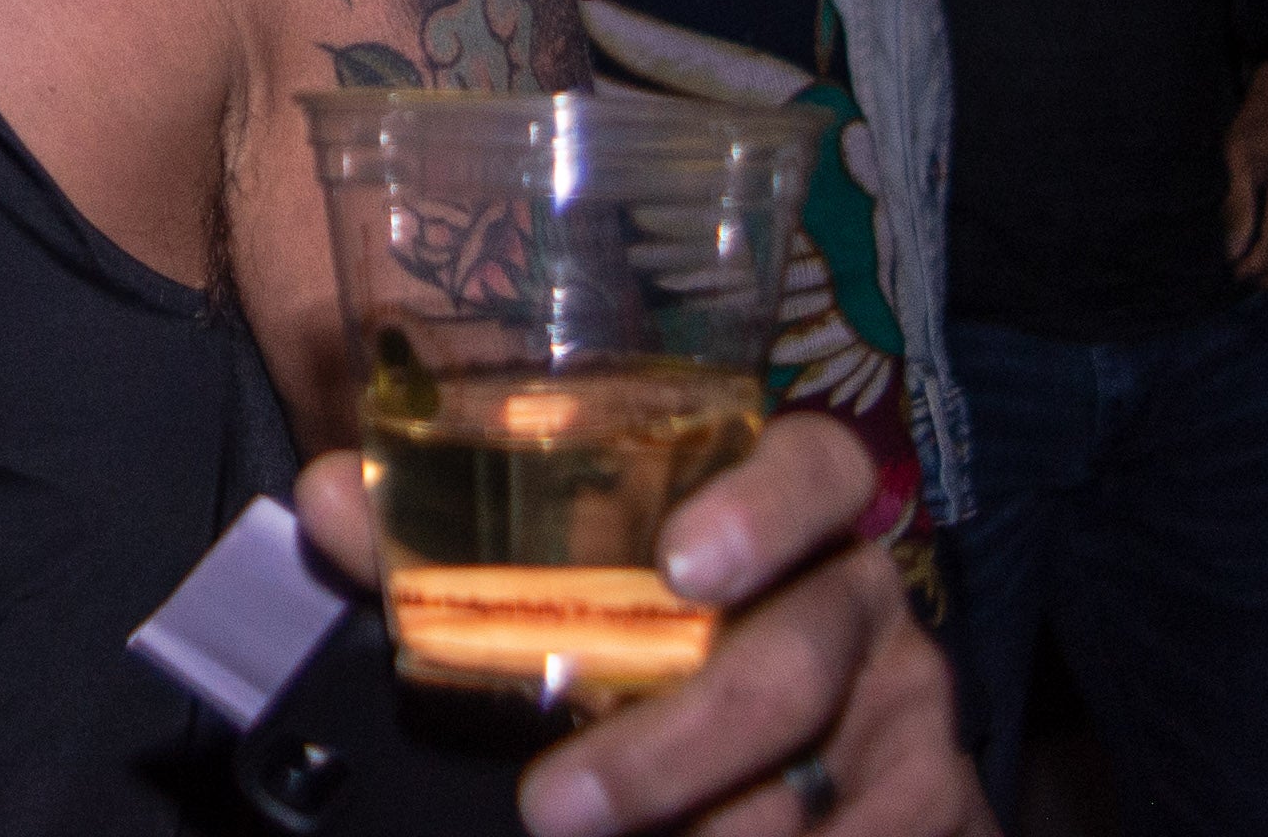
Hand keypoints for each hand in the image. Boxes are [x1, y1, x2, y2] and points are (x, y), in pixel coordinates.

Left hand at [292, 409, 977, 836]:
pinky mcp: (936, 803)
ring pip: (812, 783)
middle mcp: (864, 599)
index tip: (681, 565)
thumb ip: (454, 543)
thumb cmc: (669, 639)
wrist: (820, 765)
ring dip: (708, 831)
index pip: (817, 467)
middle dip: (669, 751)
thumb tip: (330, 494)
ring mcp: (910, 710)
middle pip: (792, 665)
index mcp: (791, 518)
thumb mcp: (576, 586)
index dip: (762, 506)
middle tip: (553, 808)